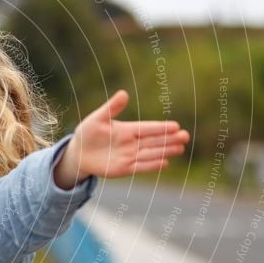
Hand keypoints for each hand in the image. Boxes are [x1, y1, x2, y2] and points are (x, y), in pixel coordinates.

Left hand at [54, 90, 190, 187]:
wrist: (78, 153)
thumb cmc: (87, 133)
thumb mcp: (97, 119)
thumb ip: (111, 108)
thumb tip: (124, 93)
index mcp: (127, 129)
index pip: (147, 128)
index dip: (160, 127)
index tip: (175, 126)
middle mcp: (131, 143)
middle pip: (154, 141)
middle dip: (169, 139)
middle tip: (185, 136)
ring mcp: (129, 156)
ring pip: (151, 153)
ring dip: (165, 151)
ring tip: (181, 148)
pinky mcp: (124, 169)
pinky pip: (140, 166)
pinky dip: (152, 165)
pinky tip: (165, 162)